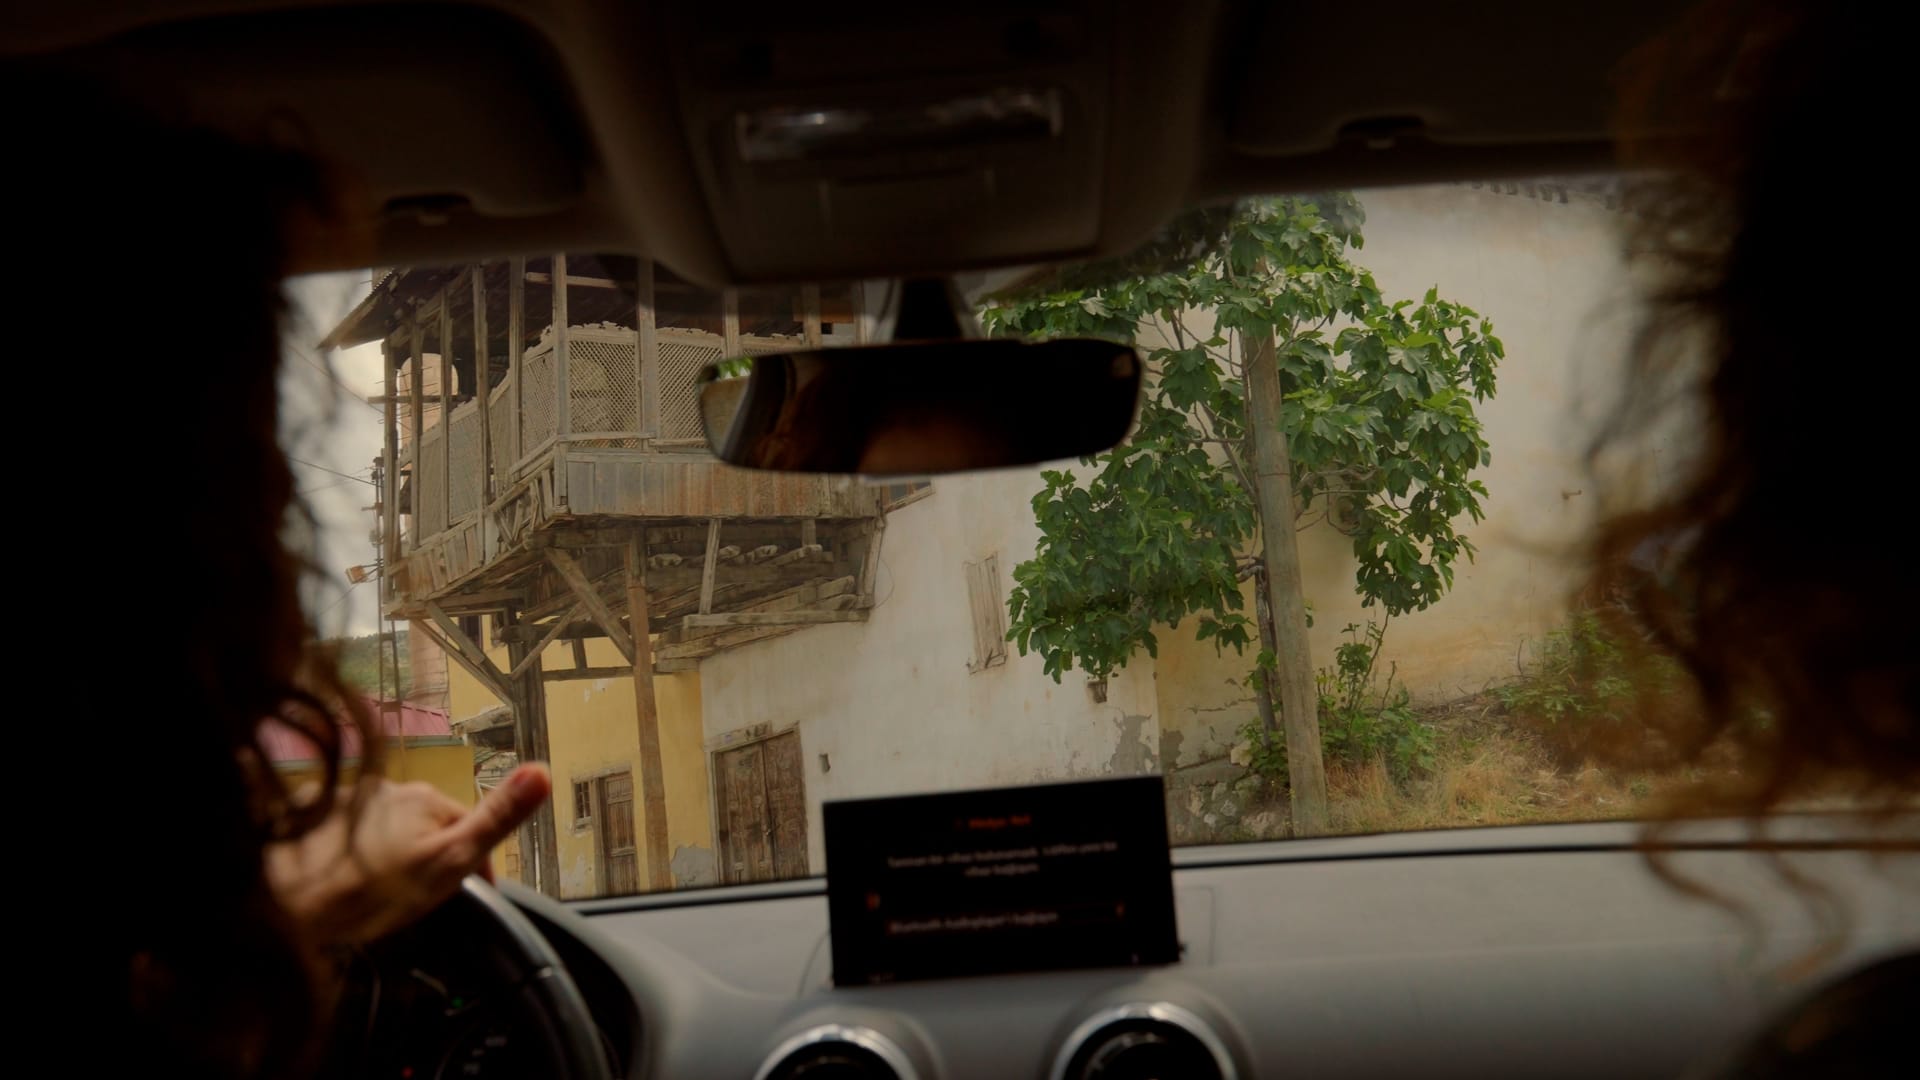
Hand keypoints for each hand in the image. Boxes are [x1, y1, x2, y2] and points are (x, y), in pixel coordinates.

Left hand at [267, 763, 551, 945]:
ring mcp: (345, 800)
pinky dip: (351, 855)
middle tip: (414, 905)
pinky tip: (341, 886)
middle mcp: (387, 789)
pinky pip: (347, 835)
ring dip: (388, 857)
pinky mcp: (310, 817)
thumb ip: (496, 819)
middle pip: (425, 828)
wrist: (281, 904)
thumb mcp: (448, 863)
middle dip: (428, 860)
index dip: (478, 870)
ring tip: (374, 899)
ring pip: (385, 831)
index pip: (468, 830)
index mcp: (427, 799)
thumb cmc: (368, 893)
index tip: (471, 903)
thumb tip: (541, 771)